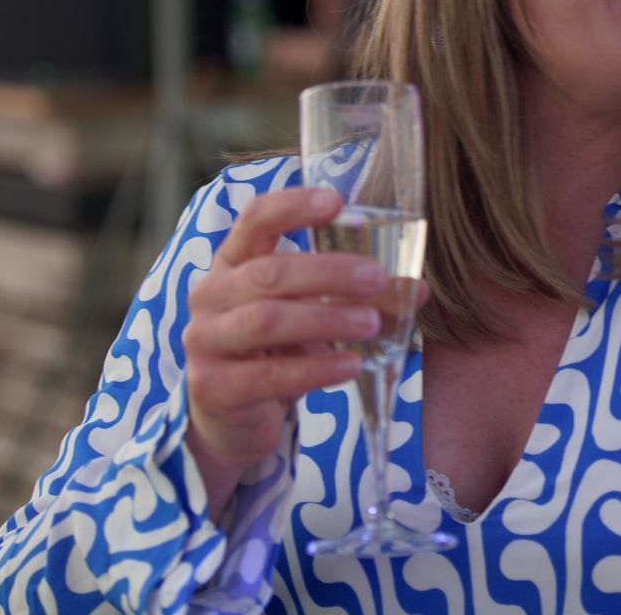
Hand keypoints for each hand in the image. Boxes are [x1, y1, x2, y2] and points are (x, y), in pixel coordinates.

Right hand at [182, 187, 392, 508]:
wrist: (233, 418)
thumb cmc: (276, 350)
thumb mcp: (309, 313)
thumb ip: (356, 297)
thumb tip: (416, 289)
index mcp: (233, 262)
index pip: (255, 219)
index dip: (293, 206)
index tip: (337, 202)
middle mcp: (210, 294)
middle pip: (269, 272)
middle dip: (328, 272)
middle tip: (377, 278)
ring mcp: (204, 340)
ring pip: (266, 321)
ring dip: (325, 320)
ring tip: (371, 324)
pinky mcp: (212, 387)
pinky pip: (267, 375)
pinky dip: (315, 369)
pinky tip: (351, 366)